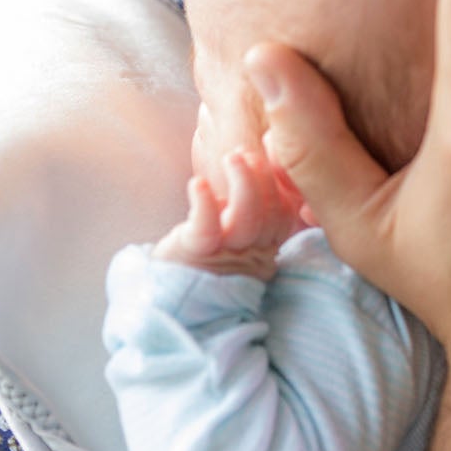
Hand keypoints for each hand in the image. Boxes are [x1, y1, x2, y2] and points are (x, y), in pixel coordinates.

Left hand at [152, 149, 302, 279]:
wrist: (163, 300)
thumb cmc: (196, 260)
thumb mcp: (229, 234)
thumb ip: (247, 206)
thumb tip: (258, 158)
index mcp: (264, 248)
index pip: (287, 212)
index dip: (283, 180)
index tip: (274, 149)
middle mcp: (252, 254)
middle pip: (273, 213)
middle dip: (264, 177)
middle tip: (248, 153)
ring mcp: (226, 256)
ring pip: (248, 219)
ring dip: (244, 183)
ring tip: (233, 157)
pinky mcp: (196, 255)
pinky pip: (207, 228)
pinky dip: (205, 202)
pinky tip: (199, 184)